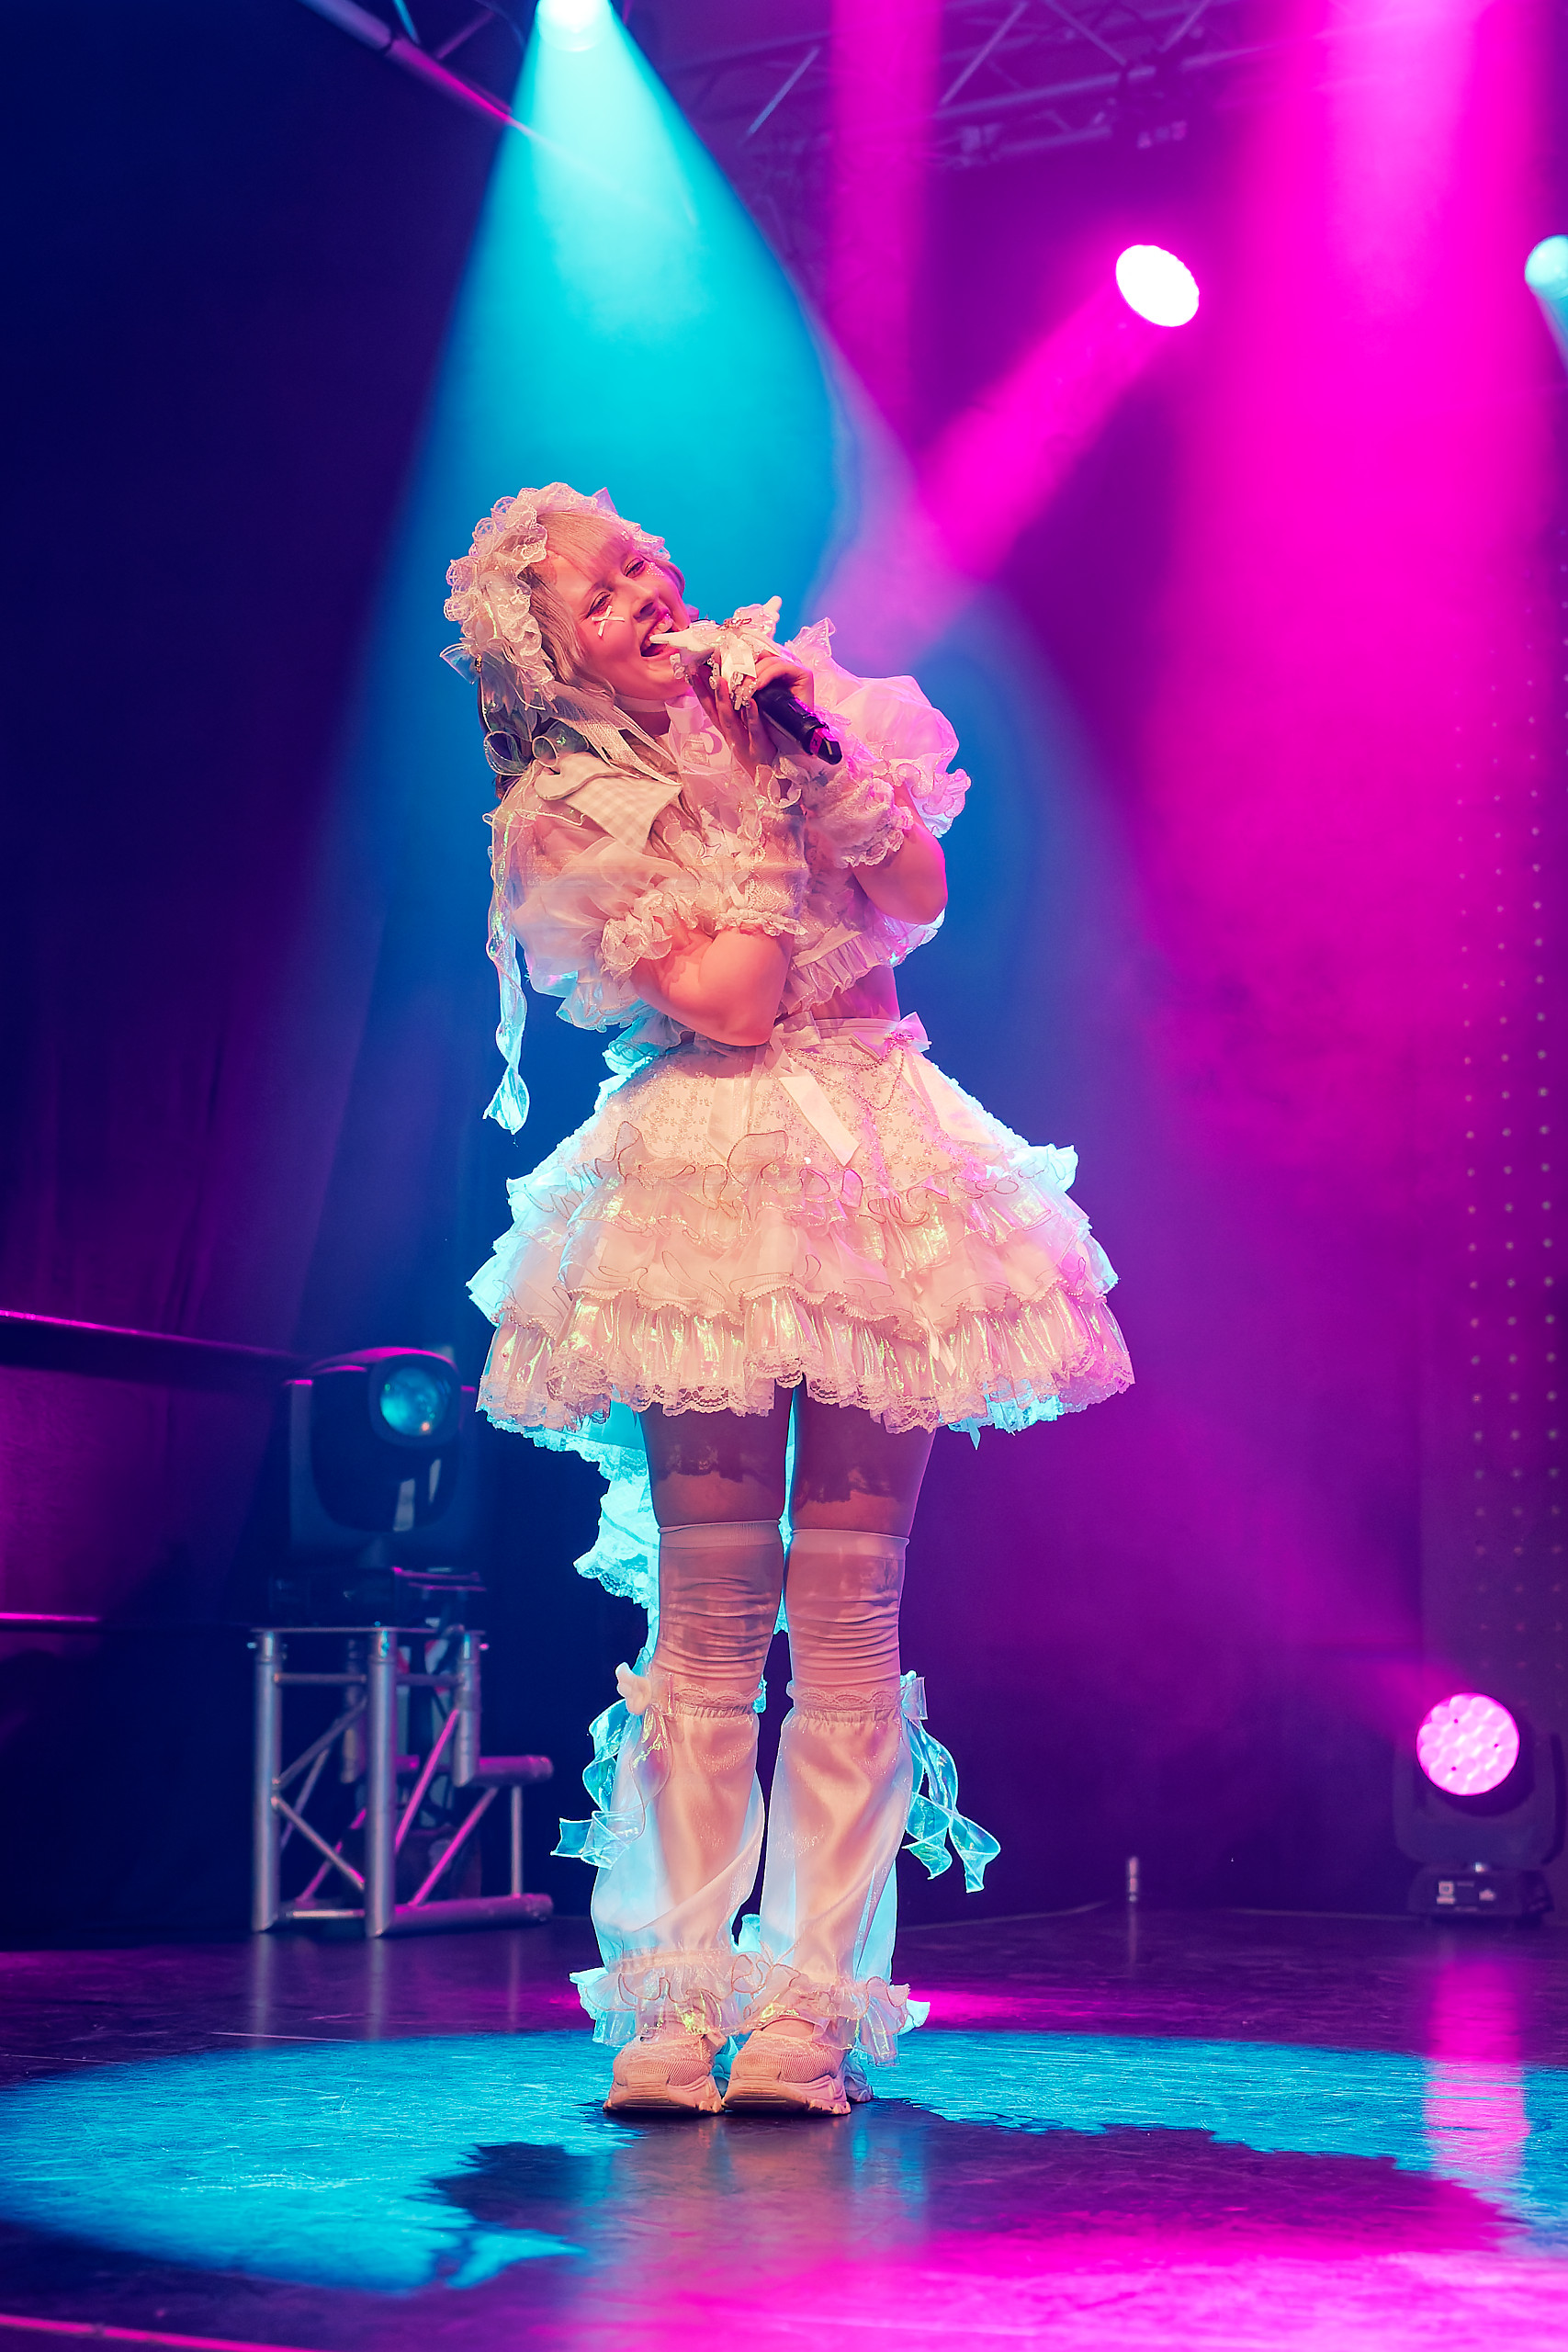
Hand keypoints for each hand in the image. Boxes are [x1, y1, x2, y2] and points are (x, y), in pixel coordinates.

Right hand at [696, 649, 815, 772]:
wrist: (774, 782)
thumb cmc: (761, 754)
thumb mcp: (744, 733)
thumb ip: (738, 714)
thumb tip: (732, 692)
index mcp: (727, 731)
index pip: (709, 707)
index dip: (699, 690)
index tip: (691, 671)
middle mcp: (731, 737)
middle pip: (715, 712)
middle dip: (707, 690)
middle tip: (702, 669)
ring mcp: (743, 744)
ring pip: (730, 721)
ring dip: (724, 700)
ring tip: (721, 680)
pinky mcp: (759, 750)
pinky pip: (754, 731)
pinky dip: (752, 716)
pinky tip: (752, 702)